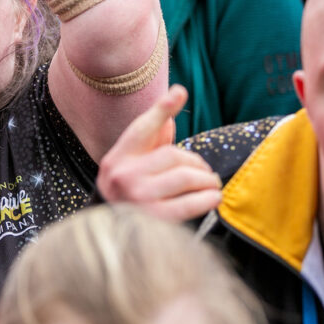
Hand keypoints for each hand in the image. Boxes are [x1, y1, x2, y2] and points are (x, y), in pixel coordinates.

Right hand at [97, 85, 222, 221]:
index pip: (142, 129)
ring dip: (206, 180)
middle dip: (197, 163)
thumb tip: (178, 93)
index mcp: (119, 157)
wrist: (110, 231)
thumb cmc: (132, 188)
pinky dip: (206, 200)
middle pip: (172, 155)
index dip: (161, 110)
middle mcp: (123, 175)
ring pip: (183, 178)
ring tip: (212, 184)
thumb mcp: (135, 160)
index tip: (179, 93)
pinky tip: (213, 198)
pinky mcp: (152, 220)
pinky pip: (187, 204)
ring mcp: (136, 198)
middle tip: (206, 172)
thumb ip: (156, 131)